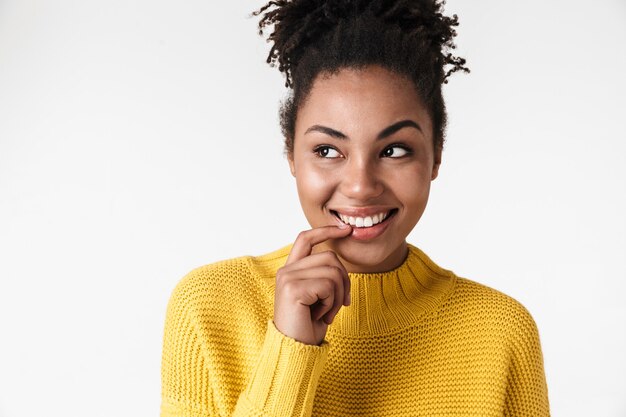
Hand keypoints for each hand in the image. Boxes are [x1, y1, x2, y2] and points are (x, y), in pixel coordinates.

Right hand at [273, 225, 351, 344]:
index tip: (346, 229)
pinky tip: (321, 316)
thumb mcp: (319, 296)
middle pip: (330, 257)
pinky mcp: (293, 289)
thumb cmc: (308, 326)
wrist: (296, 351)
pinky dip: (332, 304)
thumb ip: (324, 276)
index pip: (306, 238)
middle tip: (341, 304)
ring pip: (333, 272)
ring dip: (338, 296)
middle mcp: (286, 271)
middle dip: (344, 280)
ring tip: (327, 313)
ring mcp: (288, 278)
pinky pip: (329, 286)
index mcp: (291, 270)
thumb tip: (341, 263)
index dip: (326, 230)